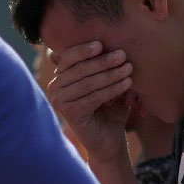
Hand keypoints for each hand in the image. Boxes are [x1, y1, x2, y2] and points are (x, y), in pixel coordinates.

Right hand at [46, 42, 134, 164]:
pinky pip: (93, 97)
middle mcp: (55, 88)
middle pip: (79, 69)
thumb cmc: (109, 108)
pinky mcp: (70, 114)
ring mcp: (59, 102)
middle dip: (103, 61)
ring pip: (87, 83)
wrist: (109, 140)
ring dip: (110, 74)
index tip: (101, 44)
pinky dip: (111, 89)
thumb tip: (109, 43)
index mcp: (60, 76)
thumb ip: (104, 66)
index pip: (68, 57)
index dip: (83, 50)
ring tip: (128, 68)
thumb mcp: (107, 83)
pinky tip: (126, 83)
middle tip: (123, 55)